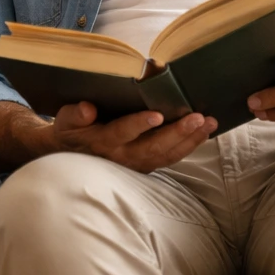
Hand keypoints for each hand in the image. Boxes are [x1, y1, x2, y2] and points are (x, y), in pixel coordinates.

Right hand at [49, 101, 216, 172]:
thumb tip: (88, 108)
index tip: (157, 114)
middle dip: (177, 132)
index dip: (139, 125)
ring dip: (190, 140)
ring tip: (209, 123)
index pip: (122, 132)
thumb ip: (75, 114)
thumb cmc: (71, 131)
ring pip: (166, 155)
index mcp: (102, 141)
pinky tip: (204, 133)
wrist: (70, 156)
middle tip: (197, 117)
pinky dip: (189, 146)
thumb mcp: (66, 120)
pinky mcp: (146, 165)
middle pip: (153, 147)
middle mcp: (122, 156)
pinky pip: (170, 158)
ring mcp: (137, 164)